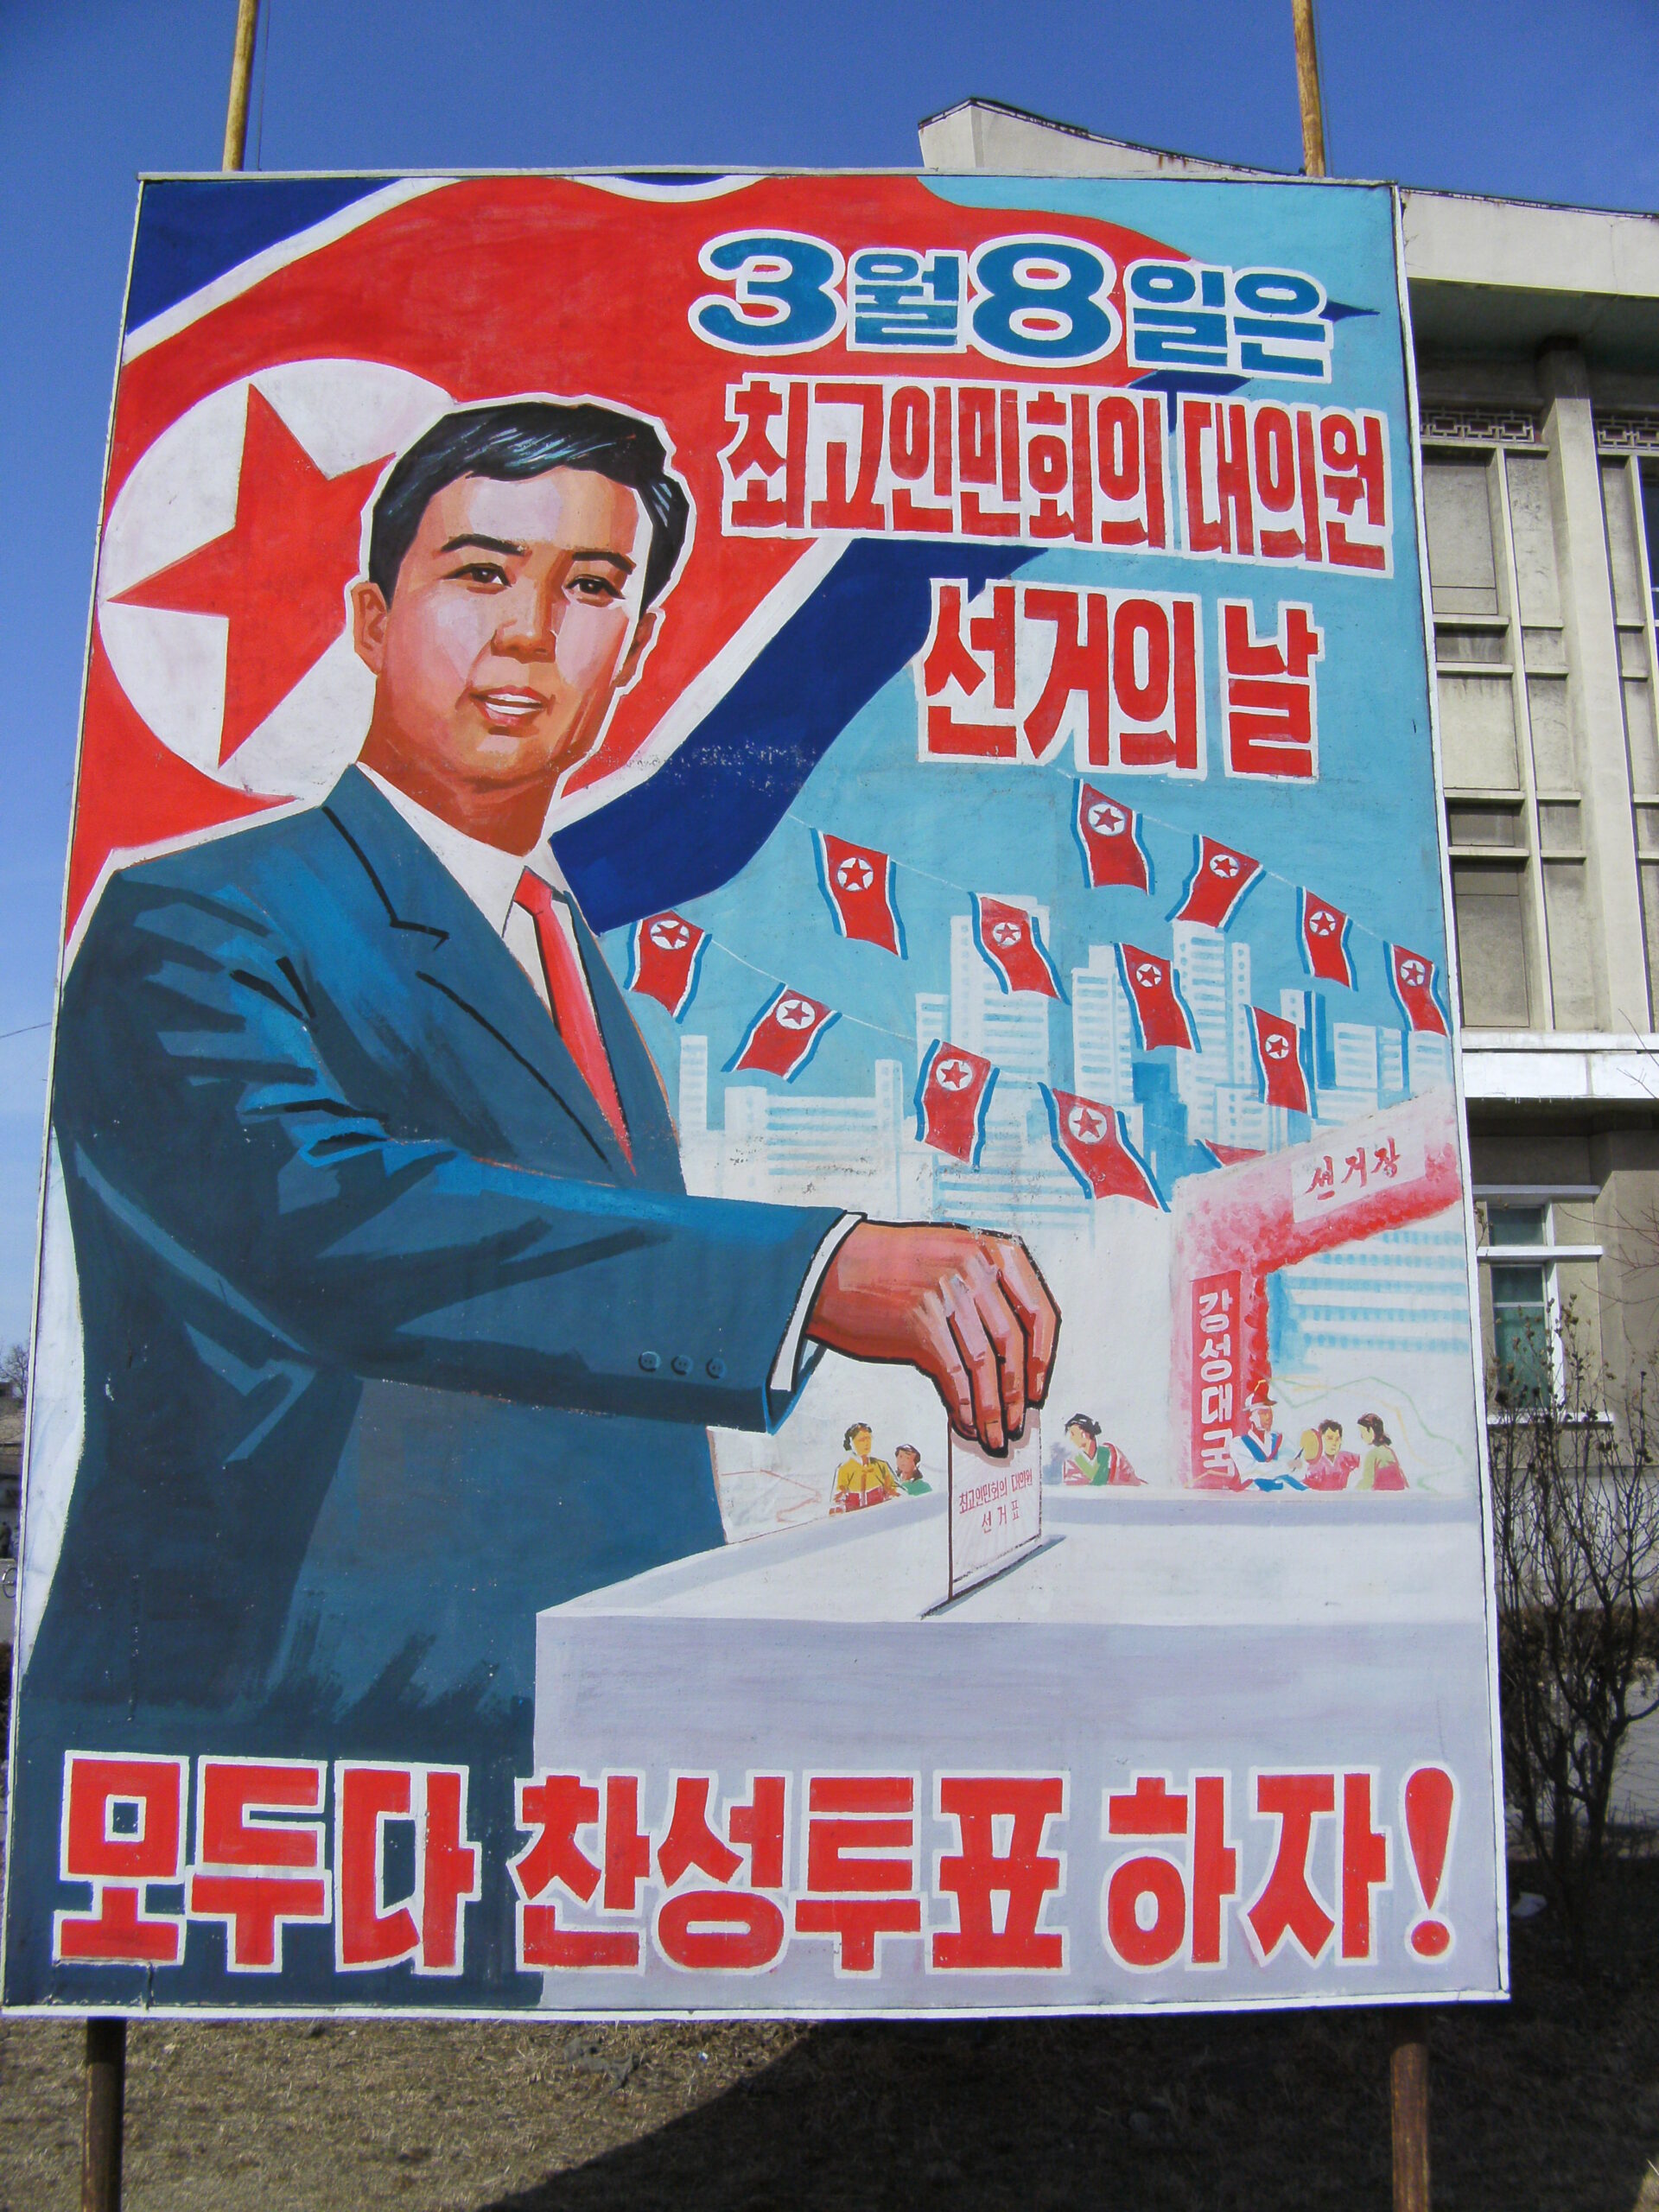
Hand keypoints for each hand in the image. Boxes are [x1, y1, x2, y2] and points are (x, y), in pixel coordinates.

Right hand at [805, 1222, 1058, 1454]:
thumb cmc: (890, 1267)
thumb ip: (986, 1291)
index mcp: (991, 1250)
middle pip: (1013, 1344)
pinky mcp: (920, 1323)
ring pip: (985, 1365)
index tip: (1038, 1389)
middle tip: (1016, 1423)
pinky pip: (955, 1375)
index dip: (1043, 1359)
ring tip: (993, 1434)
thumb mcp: (951, 1258)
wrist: (831, 1267)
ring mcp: (947, 1295)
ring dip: (992, 1408)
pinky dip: (965, 1405)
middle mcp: (975, 1269)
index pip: (1039, 1312)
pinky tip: (967, 1423)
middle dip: (1017, 1392)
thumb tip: (1013, 1358)